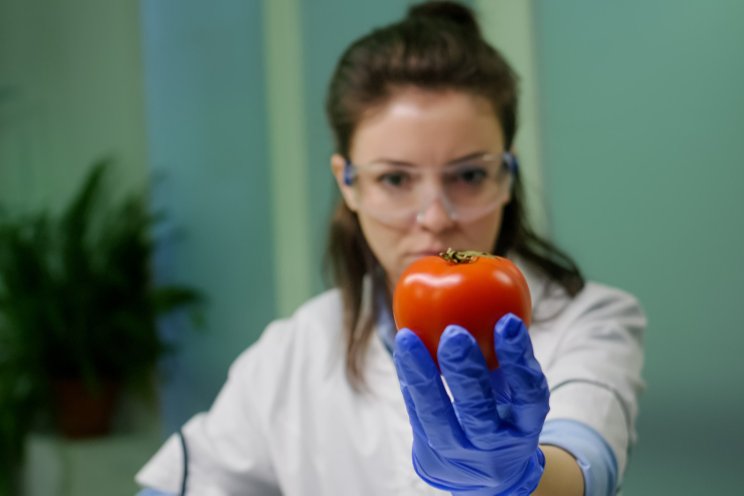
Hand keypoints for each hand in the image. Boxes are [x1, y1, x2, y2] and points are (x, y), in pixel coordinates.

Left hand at [393, 313, 548, 495]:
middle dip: (466, 372)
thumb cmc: (500, 410)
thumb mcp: (514, 390)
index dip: (519, 359)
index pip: (528, 392)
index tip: (508, 321)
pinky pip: (415, 413)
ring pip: (438, 416)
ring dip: (422, 375)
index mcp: (526, 423)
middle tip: (455, 333)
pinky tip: (403, 349)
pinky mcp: (429, 452)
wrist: (482, 471)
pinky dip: (408, 379)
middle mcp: (495, 443)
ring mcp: (459, 452)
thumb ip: (505, 353)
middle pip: (479, 412)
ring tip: (408, 338)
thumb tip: (493, 291)